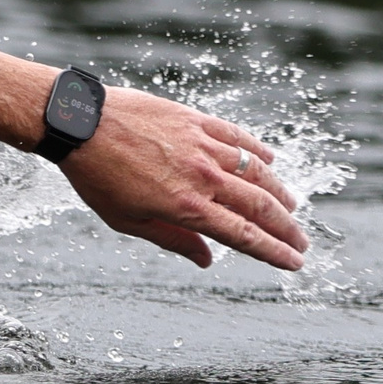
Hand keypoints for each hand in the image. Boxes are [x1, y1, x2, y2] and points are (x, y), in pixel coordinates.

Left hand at [61, 89, 307, 271]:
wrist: (80, 124)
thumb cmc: (96, 177)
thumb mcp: (127, 220)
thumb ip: (172, 239)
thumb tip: (206, 260)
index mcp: (186, 207)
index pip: (243, 235)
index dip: (273, 251)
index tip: (295, 262)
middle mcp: (203, 177)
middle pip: (259, 206)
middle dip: (286, 228)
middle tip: (302, 242)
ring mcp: (203, 145)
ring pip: (256, 171)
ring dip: (279, 192)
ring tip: (291, 207)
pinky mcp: (196, 121)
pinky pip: (238, 137)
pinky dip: (258, 151)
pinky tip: (271, 161)